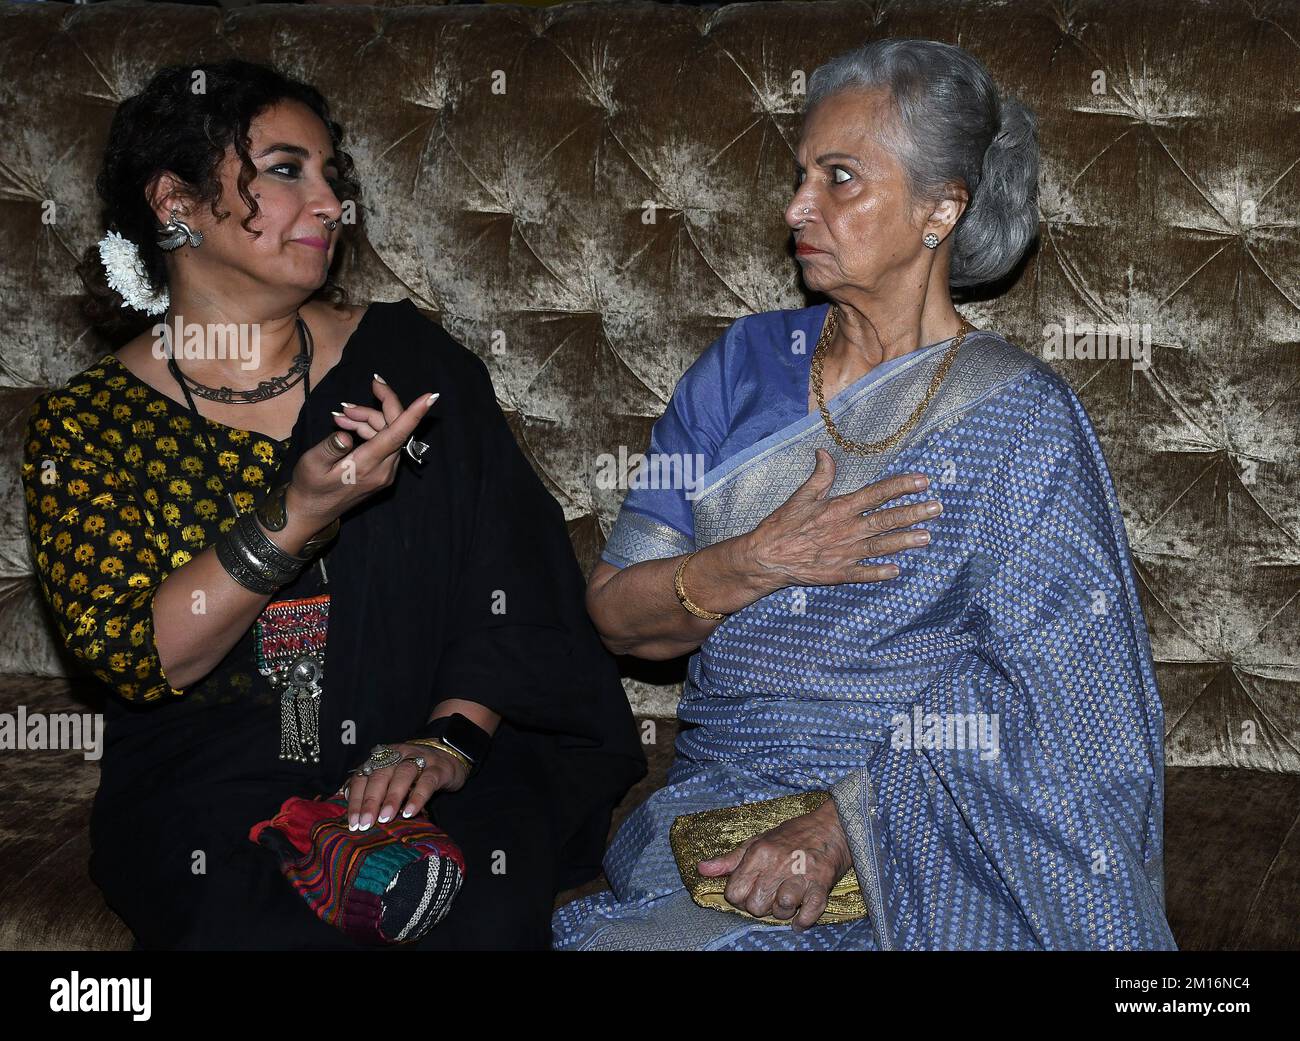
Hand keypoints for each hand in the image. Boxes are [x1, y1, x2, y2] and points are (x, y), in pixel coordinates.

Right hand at [285, 374, 439, 530]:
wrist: (312, 512)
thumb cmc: (310, 487)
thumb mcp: (312, 464)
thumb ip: (330, 447)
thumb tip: (344, 434)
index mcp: (368, 466)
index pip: (398, 435)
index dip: (414, 413)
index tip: (431, 396)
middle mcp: (384, 470)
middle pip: (394, 428)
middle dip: (374, 409)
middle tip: (346, 405)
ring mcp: (386, 472)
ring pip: (388, 434)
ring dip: (366, 420)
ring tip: (339, 416)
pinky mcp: (382, 472)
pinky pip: (383, 443)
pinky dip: (367, 430)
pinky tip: (346, 426)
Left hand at [334, 740, 468, 831]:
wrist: (449, 756)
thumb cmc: (414, 774)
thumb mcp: (391, 778)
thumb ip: (373, 791)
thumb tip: (353, 815)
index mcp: (381, 759)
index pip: (363, 777)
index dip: (356, 799)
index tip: (353, 822)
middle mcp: (397, 755)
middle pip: (380, 775)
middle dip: (370, 801)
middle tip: (366, 823)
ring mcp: (419, 759)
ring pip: (402, 775)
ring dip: (391, 798)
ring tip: (385, 818)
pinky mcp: (438, 768)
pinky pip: (427, 781)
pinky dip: (417, 797)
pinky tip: (410, 812)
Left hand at [696, 798, 853, 931]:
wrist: (831, 826)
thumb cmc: (791, 835)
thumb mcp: (757, 842)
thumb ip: (729, 860)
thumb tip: (701, 869)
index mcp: (759, 853)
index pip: (734, 893)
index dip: (739, 896)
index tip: (749, 890)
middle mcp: (778, 864)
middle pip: (756, 906)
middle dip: (760, 906)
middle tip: (769, 894)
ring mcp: (801, 876)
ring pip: (780, 911)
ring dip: (782, 911)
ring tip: (786, 900)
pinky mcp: (822, 885)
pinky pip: (809, 914)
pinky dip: (804, 920)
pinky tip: (801, 916)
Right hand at [745, 448, 940, 587]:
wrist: (765, 557)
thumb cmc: (781, 525)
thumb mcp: (800, 496)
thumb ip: (819, 476)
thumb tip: (825, 452)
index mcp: (839, 508)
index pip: (876, 494)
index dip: (901, 486)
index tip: (923, 480)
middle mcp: (846, 529)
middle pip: (886, 519)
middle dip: (914, 513)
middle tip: (937, 508)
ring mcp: (844, 553)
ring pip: (881, 546)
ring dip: (905, 541)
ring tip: (927, 537)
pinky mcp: (838, 573)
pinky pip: (863, 573)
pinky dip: (880, 572)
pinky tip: (897, 570)